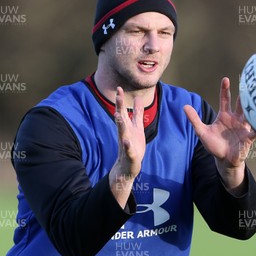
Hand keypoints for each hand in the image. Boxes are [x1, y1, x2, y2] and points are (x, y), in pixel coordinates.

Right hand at [109, 87, 145, 207]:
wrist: (127, 167)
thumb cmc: (133, 146)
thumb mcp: (137, 127)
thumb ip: (137, 114)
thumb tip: (138, 99)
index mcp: (127, 128)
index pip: (122, 112)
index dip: (121, 101)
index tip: (119, 88)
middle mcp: (124, 134)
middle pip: (121, 119)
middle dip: (119, 107)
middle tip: (118, 96)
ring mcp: (126, 145)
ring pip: (122, 133)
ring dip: (121, 124)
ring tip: (119, 115)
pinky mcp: (130, 156)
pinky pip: (129, 150)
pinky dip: (128, 146)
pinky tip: (127, 141)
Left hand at [184, 77, 255, 193]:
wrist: (224, 160)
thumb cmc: (214, 145)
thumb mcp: (202, 132)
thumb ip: (194, 119)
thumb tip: (184, 106)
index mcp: (225, 115)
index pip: (225, 99)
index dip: (225, 89)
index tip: (225, 79)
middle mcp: (236, 118)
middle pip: (240, 103)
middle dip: (244, 94)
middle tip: (248, 83)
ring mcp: (243, 127)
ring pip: (250, 114)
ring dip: (254, 107)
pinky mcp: (248, 138)